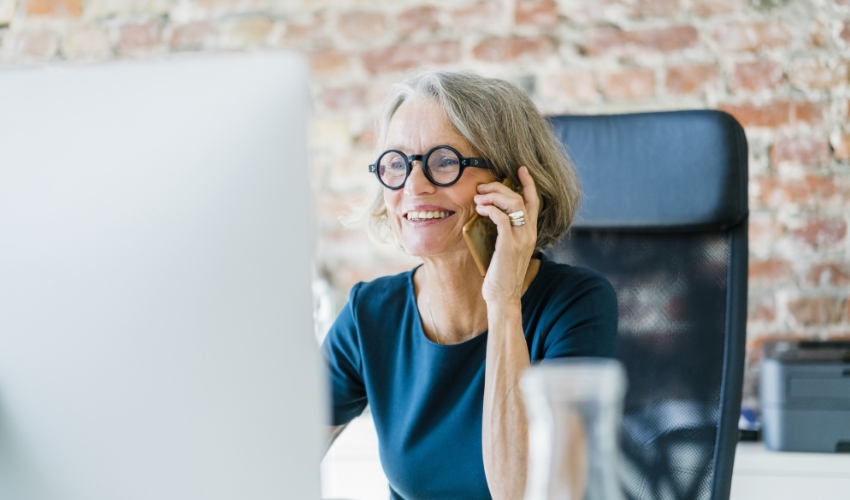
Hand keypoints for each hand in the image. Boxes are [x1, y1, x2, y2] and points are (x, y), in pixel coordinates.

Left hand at [473, 166, 538, 305]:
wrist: (504, 297)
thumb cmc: (501, 275)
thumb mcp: (507, 250)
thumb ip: (506, 233)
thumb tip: (492, 216)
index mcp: (530, 233)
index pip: (534, 202)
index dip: (529, 183)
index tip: (521, 169)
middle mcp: (529, 233)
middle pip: (520, 198)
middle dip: (500, 187)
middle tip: (482, 188)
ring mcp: (521, 239)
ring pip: (512, 204)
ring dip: (493, 196)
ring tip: (478, 198)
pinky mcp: (509, 245)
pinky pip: (502, 218)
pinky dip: (490, 209)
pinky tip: (480, 210)